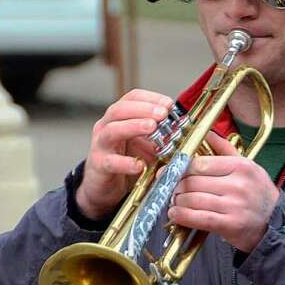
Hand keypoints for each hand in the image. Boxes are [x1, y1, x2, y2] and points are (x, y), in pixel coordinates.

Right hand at [76, 89, 174, 219]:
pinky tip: (139, 165)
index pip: (131, 98)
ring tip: (152, 127)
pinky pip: (110, 162)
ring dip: (133, 126)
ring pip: (112, 130)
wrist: (107, 187)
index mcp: (120, 118)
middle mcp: (107, 127)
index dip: (150, 98)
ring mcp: (101, 146)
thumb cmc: (128, 160)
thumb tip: (185, 127)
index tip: (169, 104)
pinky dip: (125, 163)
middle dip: (143, 109)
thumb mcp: (148, 143)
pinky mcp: (99, 165)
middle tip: (163, 114)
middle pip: (119, 110)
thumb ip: (162, 134)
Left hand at [168, 131, 279, 253]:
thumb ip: (224, 149)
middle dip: (176, 186)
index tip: (170, 171)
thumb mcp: (248, 166)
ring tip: (176, 202)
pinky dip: (181, 216)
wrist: (276, 221)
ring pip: (191, 199)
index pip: (199, 163)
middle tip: (172, 189)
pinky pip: (196, 218)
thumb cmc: (258, 193)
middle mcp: (238, 184)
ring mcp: (234, 205)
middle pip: (191, 182)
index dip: (179, 168)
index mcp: (240, 166)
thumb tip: (206, 132)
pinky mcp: (230, 224)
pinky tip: (176, 214)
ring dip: (177, 202)